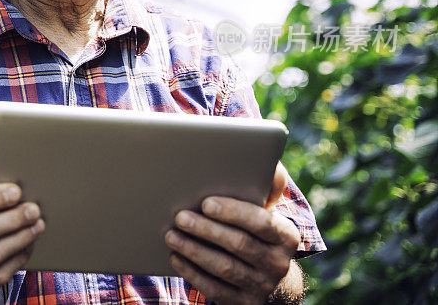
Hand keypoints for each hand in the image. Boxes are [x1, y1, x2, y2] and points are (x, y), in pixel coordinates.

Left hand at [164, 162, 300, 304]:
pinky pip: (215, 289)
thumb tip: (270, 165)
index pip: (261, 222)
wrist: (273, 280)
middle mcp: (278, 263)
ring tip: (170, 235)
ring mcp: (262, 286)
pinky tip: (176, 258)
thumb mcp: (266, 211)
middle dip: (206, 229)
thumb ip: (266, 186)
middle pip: (239, 244)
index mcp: (286, 235)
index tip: (206, 202)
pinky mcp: (244, 303)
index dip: (233, 212)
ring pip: (225, 268)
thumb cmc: (257, 232)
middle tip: (179, 216)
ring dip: (194, 250)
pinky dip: (193, 273)